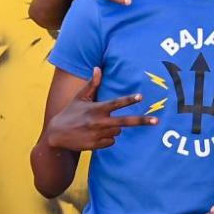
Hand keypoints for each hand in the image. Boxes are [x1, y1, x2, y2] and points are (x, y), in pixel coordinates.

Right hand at [43, 69, 157, 152]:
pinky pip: (111, 141)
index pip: (116, 103)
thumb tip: (97, 68)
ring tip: (99, 125)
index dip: (129, 99)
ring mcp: (98, 135)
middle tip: (157, 120)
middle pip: (125, 122)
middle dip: (142, 121)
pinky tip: (95, 135)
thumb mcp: (80, 97)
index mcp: (96, 108)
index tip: (141, 96)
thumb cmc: (70, 112)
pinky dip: (107, 138)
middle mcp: (99, 122)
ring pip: (119, 131)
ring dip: (114, 128)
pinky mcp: (96, 145)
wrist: (56, 135)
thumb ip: (91, 84)